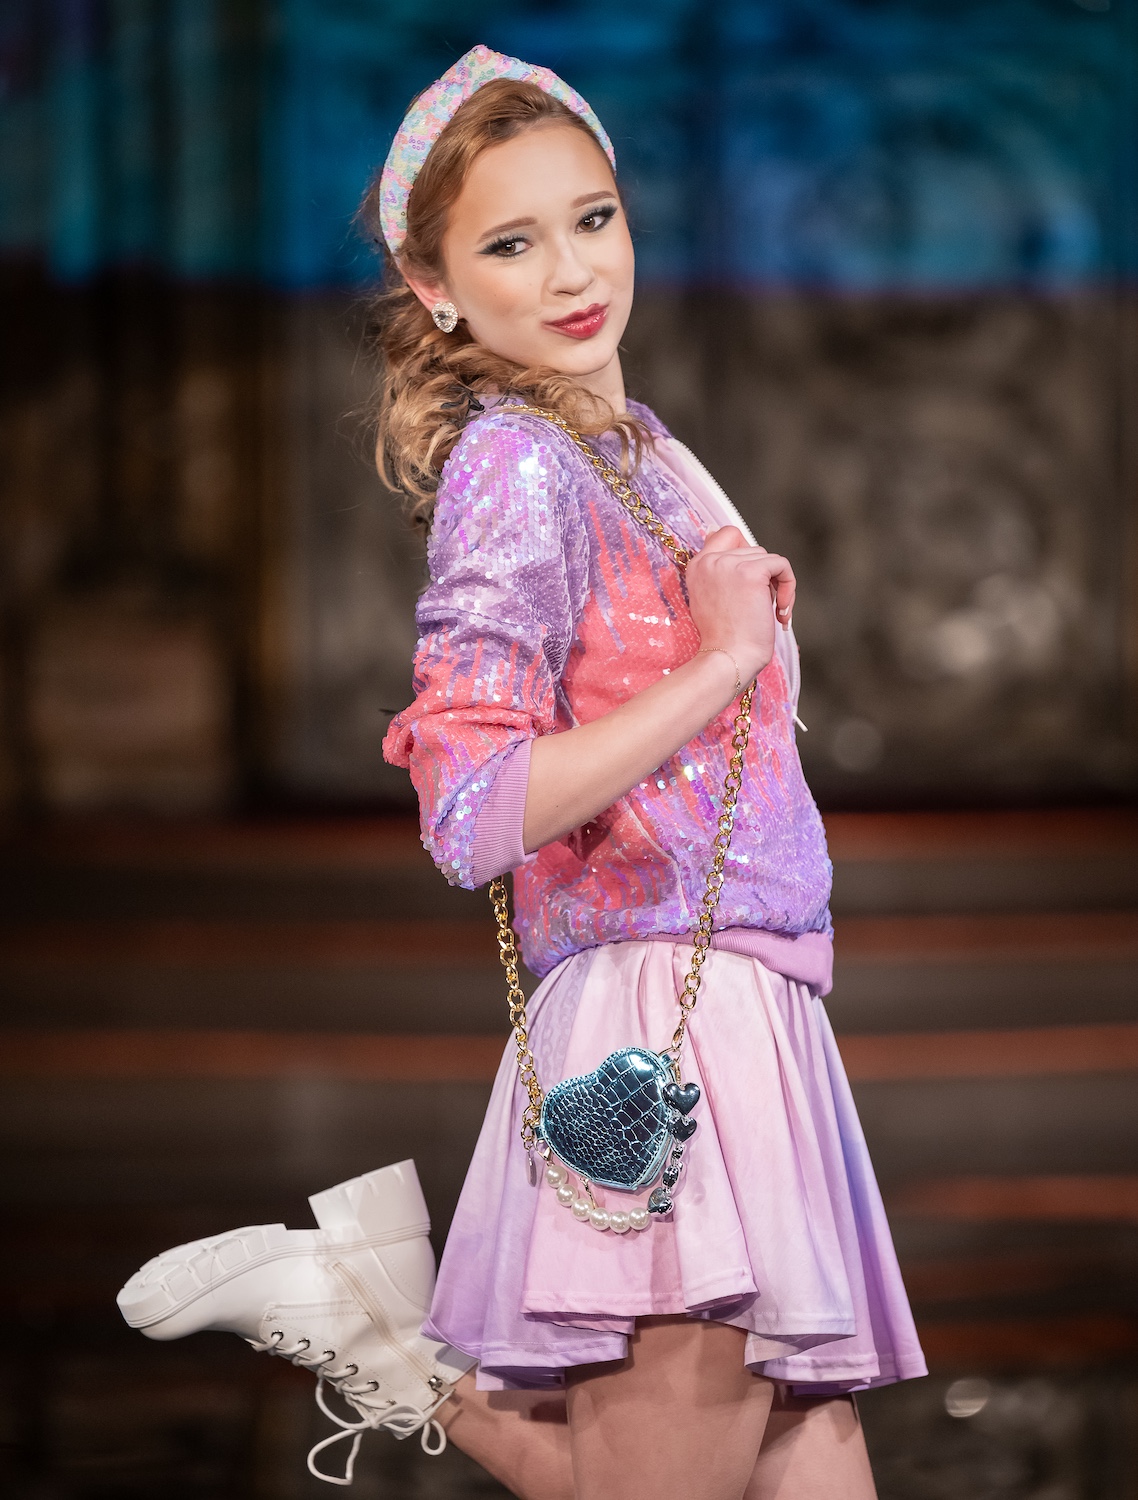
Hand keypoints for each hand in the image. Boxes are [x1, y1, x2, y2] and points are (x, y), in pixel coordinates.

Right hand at [685, 526, 795, 681]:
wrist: (727, 659)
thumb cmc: (724, 640)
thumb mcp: (712, 600)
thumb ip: (722, 576)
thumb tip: (746, 554)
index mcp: (697, 566)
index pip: (726, 534)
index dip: (745, 552)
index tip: (752, 580)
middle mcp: (709, 560)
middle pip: (752, 548)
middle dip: (763, 575)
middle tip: (764, 605)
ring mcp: (729, 564)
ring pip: (768, 558)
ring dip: (776, 585)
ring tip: (771, 612)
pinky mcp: (752, 572)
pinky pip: (782, 565)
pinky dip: (789, 587)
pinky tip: (782, 612)